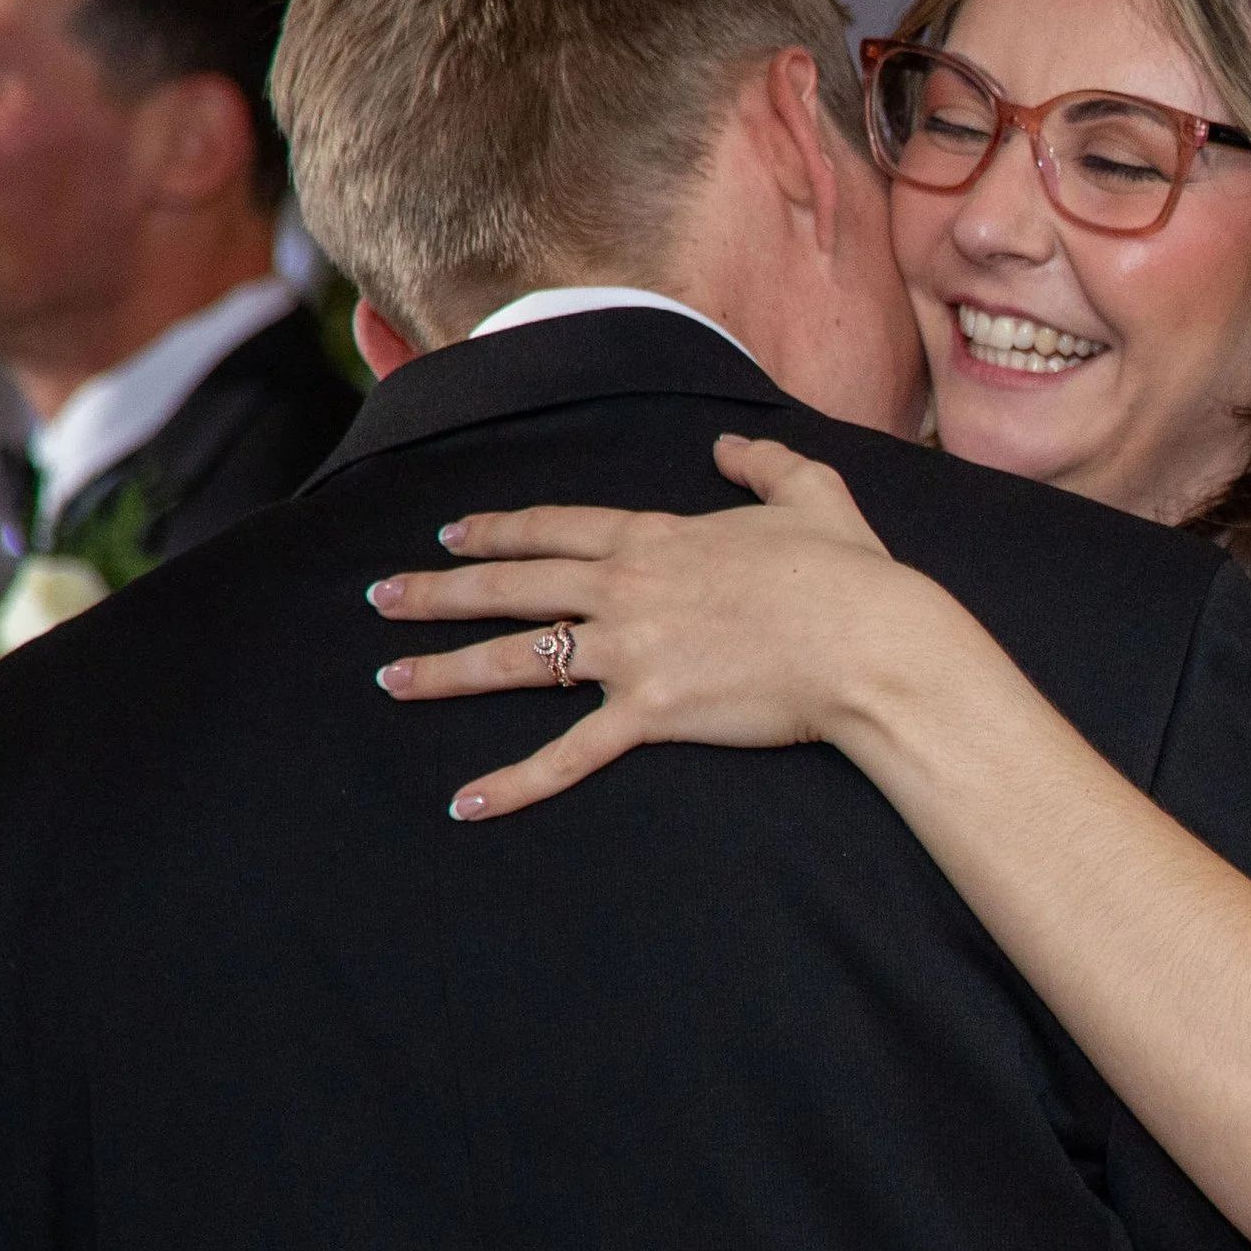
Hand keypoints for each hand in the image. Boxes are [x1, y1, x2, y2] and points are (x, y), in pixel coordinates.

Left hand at [368, 434, 912, 818]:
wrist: (870, 641)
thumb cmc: (850, 573)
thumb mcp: (812, 491)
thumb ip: (762, 463)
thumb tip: (730, 447)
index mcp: (657, 537)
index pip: (554, 530)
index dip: (496, 531)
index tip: (451, 535)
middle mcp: (627, 588)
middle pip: (511, 586)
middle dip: (438, 591)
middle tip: (379, 598)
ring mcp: (632, 650)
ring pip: (517, 659)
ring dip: (445, 670)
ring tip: (390, 680)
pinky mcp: (649, 712)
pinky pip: (567, 753)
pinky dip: (513, 784)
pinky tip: (466, 803)